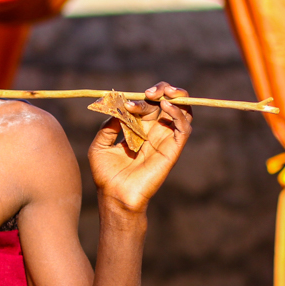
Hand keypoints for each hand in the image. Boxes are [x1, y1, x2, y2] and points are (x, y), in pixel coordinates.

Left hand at [89, 82, 191, 213]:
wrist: (114, 195)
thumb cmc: (106, 174)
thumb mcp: (100, 145)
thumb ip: (108, 126)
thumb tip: (118, 108)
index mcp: (138, 129)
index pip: (147, 104)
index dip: (140, 99)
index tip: (127, 103)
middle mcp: (154, 132)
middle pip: (167, 103)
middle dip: (161, 90)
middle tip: (150, 91)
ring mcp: (165, 140)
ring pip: (183, 112)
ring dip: (177, 97)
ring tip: (166, 92)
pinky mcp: (173, 150)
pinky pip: (184, 128)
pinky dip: (179, 114)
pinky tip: (166, 107)